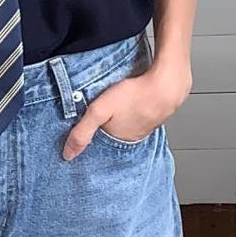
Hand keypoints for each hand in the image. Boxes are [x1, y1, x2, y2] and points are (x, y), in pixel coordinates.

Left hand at [62, 59, 190, 158]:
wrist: (167, 81)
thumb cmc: (135, 95)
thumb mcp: (99, 112)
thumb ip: (82, 132)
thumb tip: (68, 154)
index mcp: (121, 140)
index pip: (102, 146)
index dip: (93, 139)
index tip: (86, 132)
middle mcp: (135, 136)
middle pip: (114, 133)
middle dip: (106, 127)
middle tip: (100, 115)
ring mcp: (148, 123)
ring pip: (128, 122)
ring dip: (121, 116)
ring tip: (114, 107)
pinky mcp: (156, 110)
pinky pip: (140, 112)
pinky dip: (133, 107)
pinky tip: (131, 98)